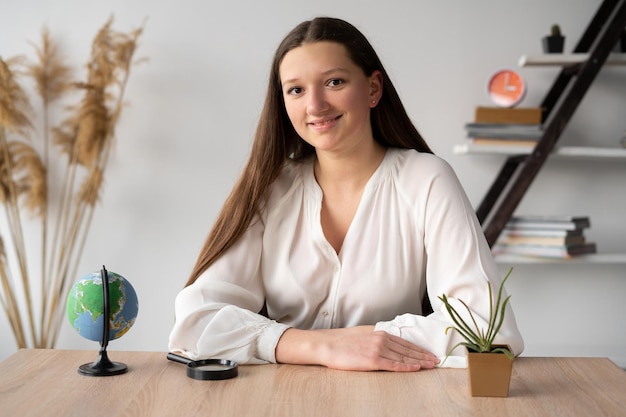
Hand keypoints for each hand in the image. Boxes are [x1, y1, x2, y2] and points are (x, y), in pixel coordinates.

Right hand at [275, 326, 439, 371]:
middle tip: (437, 360)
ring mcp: (378, 349)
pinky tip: (416, 368)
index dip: (419, 348)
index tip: (430, 353)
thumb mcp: (363, 335)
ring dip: (420, 361)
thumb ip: (376, 338)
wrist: (327, 345)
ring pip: (404, 357)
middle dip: (424, 355)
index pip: (405, 342)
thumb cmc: (343, 342)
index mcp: (380, 333)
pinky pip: (394, 365)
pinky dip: (407, 367)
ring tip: (431, 365)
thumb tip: (387, 342)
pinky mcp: (372, 360)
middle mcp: (382, 339)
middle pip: (408, 349)